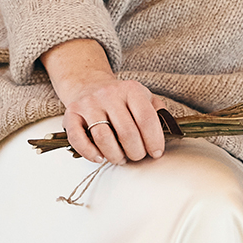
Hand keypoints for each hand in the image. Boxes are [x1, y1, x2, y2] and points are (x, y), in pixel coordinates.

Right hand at [44, 39, 174, 165]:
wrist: (89, 85)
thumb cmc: (121, 99)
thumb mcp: (144, 97)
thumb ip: (158, 112)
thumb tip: (171, 131)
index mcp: (131, 90)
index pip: (146, 119)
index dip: (154, 140)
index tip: (156, 153)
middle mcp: (109, 94)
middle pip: (126, 131)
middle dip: (135, 151)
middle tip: (137, 156)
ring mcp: (89, 104)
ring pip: (103, 137)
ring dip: (115, 155)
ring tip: (120, 158)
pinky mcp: (71, 114)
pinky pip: (78, 138)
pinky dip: (89, 153)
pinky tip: (100, 158)